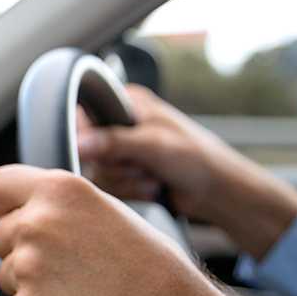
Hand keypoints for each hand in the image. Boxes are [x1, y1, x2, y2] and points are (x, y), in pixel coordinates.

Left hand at [0, 164, 277, 295]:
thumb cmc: (153, 270)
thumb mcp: (109, 210)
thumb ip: (60, 205)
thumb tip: (25, 208)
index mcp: (59, 190)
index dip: (7, 204)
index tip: (15, 215)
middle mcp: (37, 223)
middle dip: (20, 248)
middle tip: (65, 264)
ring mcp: (28, 268)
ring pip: (6, 273)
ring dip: (30, 283)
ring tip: (79, 290)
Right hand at [78, 84, 296, 258]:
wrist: (219, 192)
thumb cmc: (198, 158)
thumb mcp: (154, 144)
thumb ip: (114, 142)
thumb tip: (78, 144)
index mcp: (127, 103)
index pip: (85, 116)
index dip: (91, 138)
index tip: (109, 152)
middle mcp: (120, 125)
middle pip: (89, 150)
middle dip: (119, 165)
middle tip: (144, 165)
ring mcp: (122, 151)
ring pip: (98, 172)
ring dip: (127, 182)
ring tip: (153, 177)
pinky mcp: (124, 175)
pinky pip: (108, 188)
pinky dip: (131, 192)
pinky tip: (152, 187)